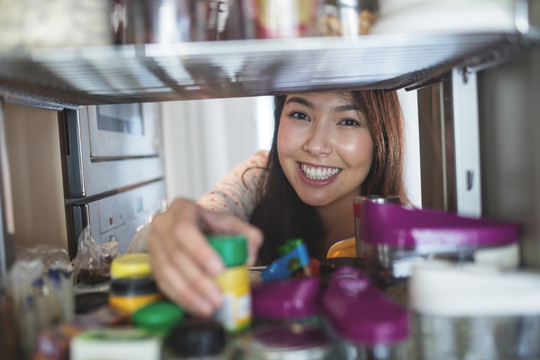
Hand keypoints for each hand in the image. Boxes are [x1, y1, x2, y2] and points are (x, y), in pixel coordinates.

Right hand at [147, 198, 262, 316]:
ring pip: (166, 272)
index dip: (200, 252)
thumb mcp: (232, 224)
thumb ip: (248, 235)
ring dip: (188, 294)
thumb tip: (249, 257)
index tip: (219, 270)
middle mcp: (162, 224)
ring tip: (209, 307)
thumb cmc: (211, 225)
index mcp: (181, 208)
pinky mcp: (152, 263)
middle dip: (197, 280)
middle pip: (175, 255)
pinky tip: (196, 307)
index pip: (185, 229)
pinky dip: (180, 298)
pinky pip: (163, 283)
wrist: (194, 225)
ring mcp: (154, 244)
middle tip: (217, 297)